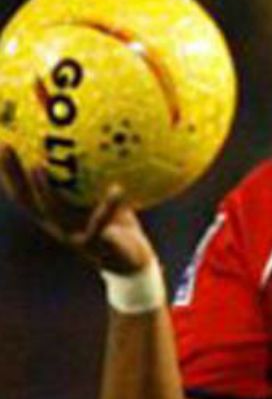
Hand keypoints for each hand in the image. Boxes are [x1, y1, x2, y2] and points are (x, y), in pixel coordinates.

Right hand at [0, 144, 153, 273]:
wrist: (131, 261)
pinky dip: (109, 205)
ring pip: (52, 210)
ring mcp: (72, 235)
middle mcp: (55, 223)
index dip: (7, 169)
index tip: (0, 141)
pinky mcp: (95, 244)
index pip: (22, 189)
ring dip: (43, 188)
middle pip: (25, 198)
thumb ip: (96, 175)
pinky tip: (117, 188)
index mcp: (52, 212)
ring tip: (38, 166)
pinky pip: (100, 222)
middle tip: (6, 145)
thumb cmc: (117, 225)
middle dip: (12, 173)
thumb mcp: (103, 198)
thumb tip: (99, 137)